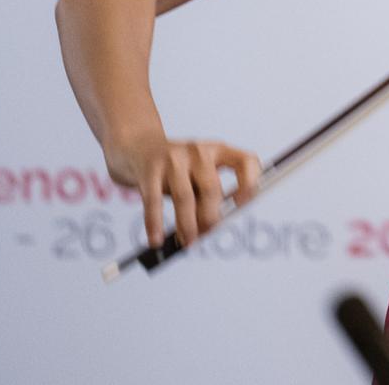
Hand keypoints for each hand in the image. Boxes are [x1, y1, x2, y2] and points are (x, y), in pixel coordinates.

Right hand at [105, 132, 260, 247]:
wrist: (137, 146)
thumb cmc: (177, 168)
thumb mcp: (200, 173)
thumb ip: (209, 195)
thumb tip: (211, 228)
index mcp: (219, 150)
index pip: (246, 161)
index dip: (251, 182)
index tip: (244, 204)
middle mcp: (199, 151)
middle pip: (212, 189)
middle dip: (210, 218)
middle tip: (205, 235)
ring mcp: (173, 158)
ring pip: (185, 198)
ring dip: (187, 225)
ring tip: (187, 241)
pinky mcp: (149, 170)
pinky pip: (154, 201)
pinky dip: (155, 224)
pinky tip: (156, 240)